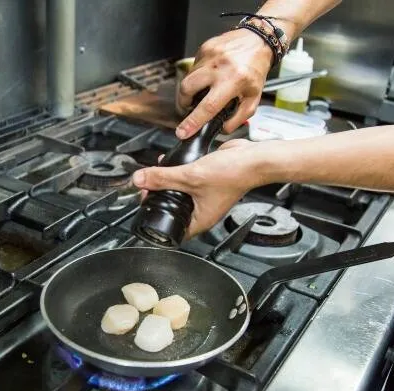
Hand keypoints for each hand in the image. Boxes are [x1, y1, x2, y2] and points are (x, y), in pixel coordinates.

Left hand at [132, 139, 271, 238]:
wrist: (253, 159)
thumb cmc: (233, 175)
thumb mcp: (191, 176)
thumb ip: (163, 178)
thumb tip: (140, 179)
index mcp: (200, 220)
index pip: (171, 229)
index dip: (155, 218)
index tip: (145, 202)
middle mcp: (203, 211)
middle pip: (173, 209)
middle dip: (158, 196)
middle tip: (148, 186)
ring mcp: (206, 197)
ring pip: (180, 193)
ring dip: (167, 183)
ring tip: (157, 174)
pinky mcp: (209, 182)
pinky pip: (189, 180)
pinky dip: (179, 173)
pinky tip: (173, 163)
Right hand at [176, 29, 272, 138]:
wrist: (258, 40)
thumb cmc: (256, 70)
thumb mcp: (254, 98)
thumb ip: (238, 117)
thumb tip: (222, 129)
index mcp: (234, 81)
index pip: (208, 106)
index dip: (193, 122)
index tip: (182, 132)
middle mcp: (220, 67)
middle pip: (187, 89)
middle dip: (184, 102)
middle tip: (190, 107)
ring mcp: (210, 55)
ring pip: (188, 78)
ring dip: (191, 89)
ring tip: (204, 89)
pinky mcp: (205, 48)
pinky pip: (193, 67)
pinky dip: (198, 75)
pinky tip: (209, 75)